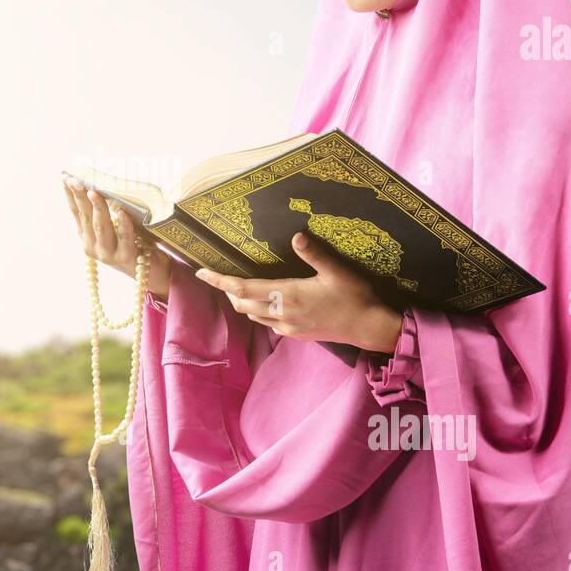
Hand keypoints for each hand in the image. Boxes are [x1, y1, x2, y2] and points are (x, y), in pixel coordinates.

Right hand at [62, 175, 172, 300]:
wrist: (152, 273)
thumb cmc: (135, 243)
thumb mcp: (116, 228)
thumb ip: (108, 213)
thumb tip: (105, 185)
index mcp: (87, 236)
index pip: (76, 212)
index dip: (70, 195)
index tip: (64, 177)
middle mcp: (93, 246)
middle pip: (86, 217)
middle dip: (80, 196)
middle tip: (76, 180)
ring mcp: (107, 254)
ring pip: (101, 227)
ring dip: (97, 208)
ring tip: (94, 192)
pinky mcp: (125, 258)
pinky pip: (124, 239)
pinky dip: (123, 226)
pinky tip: (122, 212)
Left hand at [193, 230, 402, 352]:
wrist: (369, 327)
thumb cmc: (355, 296)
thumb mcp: (337, 271)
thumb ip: (314, 254)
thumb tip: (296, 236)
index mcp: (289, 295)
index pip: (243, 289)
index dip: (220, 281)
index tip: (201, 272)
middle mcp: (283, 314)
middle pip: (242, 304)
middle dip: (228, 291)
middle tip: (220, 276)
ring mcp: (289, 327)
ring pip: (253, 316)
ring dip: (242, 303)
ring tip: (239, 287)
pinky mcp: (296, 335)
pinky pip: (268, 324)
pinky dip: (259, 312)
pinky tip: (266, 302)